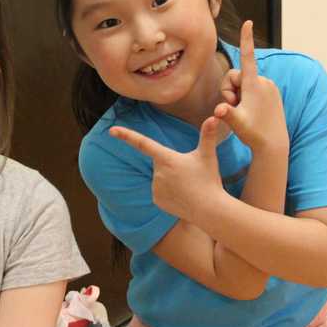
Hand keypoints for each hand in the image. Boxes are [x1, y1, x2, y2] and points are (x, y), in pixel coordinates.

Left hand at [109, 116, 227, 220]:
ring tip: (187, 186)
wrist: (209, 210)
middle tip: (189, 173)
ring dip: (170, 178)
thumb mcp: (208, 155)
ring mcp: (155, 188)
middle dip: (171, 164)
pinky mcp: (156, 200)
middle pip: (160, 162)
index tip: (112, 130)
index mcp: (167, 159)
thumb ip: (208, 134)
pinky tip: (181, 196)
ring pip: (160, 177)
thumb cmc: (209, 180)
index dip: (127, 136)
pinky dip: (169, 192)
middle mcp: (157, 173)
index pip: (143, 143)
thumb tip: (214, 116)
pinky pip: (159, 191)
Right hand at [215, 21, 287, 153]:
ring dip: (237, 95)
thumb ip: (226, 113)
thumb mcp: (236, 123)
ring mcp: (268, 87)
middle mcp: (263, 81)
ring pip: (243, 83)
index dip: (246, 39)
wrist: (274, 144)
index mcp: (254, 84)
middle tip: (232, 106)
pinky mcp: (272, 93)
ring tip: (243, 111)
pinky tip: (251, 111)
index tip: (248, 22)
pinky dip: (246, 97)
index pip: (248, 56)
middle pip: (236, 75)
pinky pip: (252, 88)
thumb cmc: (254, 133)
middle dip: (229, 89)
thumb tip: (218, 110)